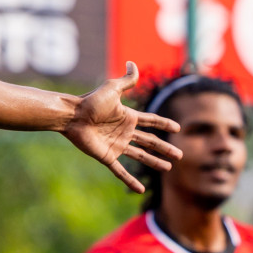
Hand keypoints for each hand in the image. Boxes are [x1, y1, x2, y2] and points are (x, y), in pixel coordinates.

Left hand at [62, 62, 182, 192]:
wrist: (72, 116)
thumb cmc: (90, 102)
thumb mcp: (111, 89)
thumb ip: (126, 79)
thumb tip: (132, 62)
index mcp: (128, 117)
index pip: (151, 121)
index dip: (164, 124)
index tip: (178, 128)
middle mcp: (124, 132)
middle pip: (150, 142)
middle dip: (165, 148)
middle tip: (180, 155)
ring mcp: (116, 145)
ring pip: (140, 157)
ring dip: (154, 163)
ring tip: (168, 168)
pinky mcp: (107, 156)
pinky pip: (121, 171)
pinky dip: (130, 181)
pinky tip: (140, 190)